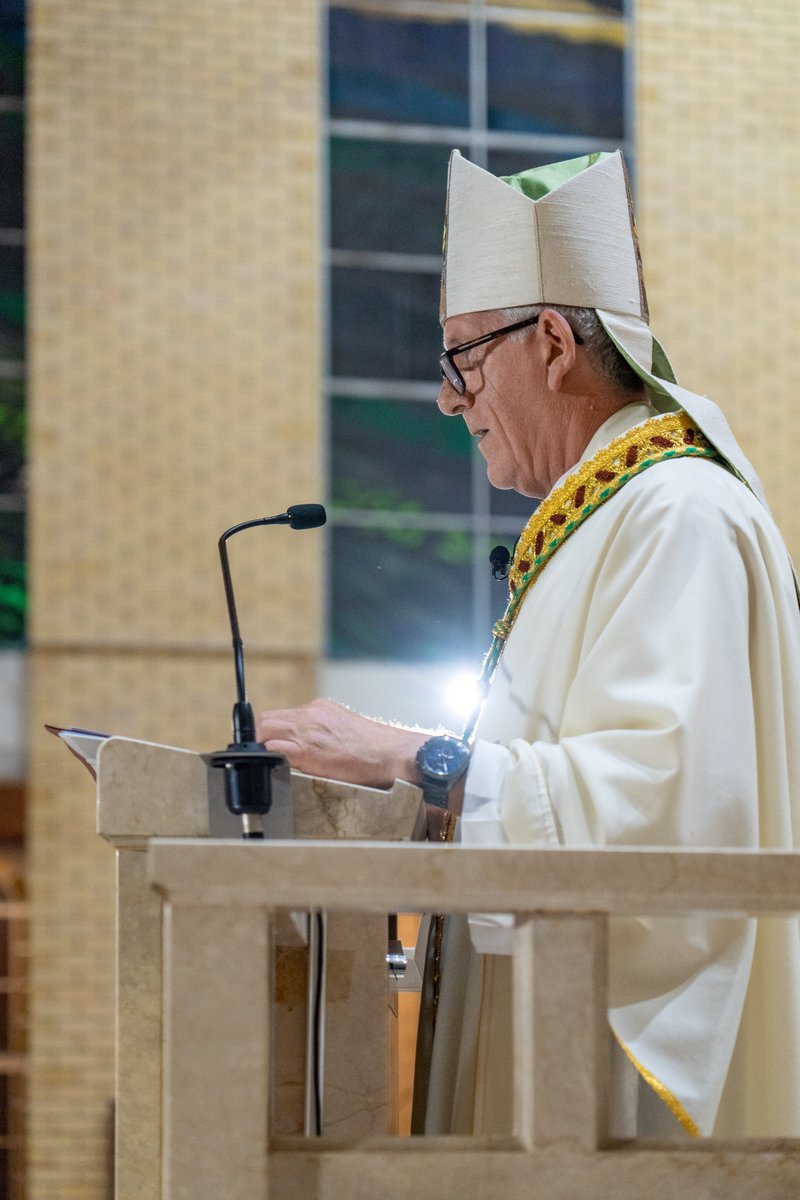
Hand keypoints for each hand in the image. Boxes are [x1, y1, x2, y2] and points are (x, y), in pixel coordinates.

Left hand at [255, 697, 428, 789]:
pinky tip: (275, 767)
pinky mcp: (306, 751)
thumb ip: (323, 727)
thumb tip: (309, 740)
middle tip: (262, 751)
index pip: (284, 714)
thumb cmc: (373, 746)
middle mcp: (310, 714)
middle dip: (259, 735)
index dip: (272, 730)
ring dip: (262, 746)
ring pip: (265, 730)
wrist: (388, 753)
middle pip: (267, 719)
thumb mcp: (344, 725)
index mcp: (320, 708)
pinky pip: (274, 749)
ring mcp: (306, 731)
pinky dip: (269, 757)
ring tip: (266, 761)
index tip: (271, 741)